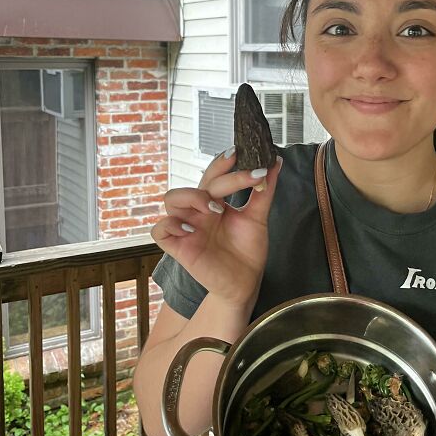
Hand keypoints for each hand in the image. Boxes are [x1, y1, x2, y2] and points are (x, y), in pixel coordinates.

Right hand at [151, 148, 282, 308]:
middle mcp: (198, 211)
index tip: (239, 152)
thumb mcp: (258, 218)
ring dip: (192, 197)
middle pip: (198, 183)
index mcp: (215, 201)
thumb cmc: (247, 250)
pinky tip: (192, 229)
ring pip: (171, 199)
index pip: (214, 175)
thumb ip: (264, 191)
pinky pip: (160, 230)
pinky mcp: (178, 247)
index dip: (222, 162)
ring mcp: (187, 227)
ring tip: (215, 208)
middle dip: (221, 178)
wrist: (245, 283)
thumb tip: (276, 161)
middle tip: (246, 178)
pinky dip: (171, 225)